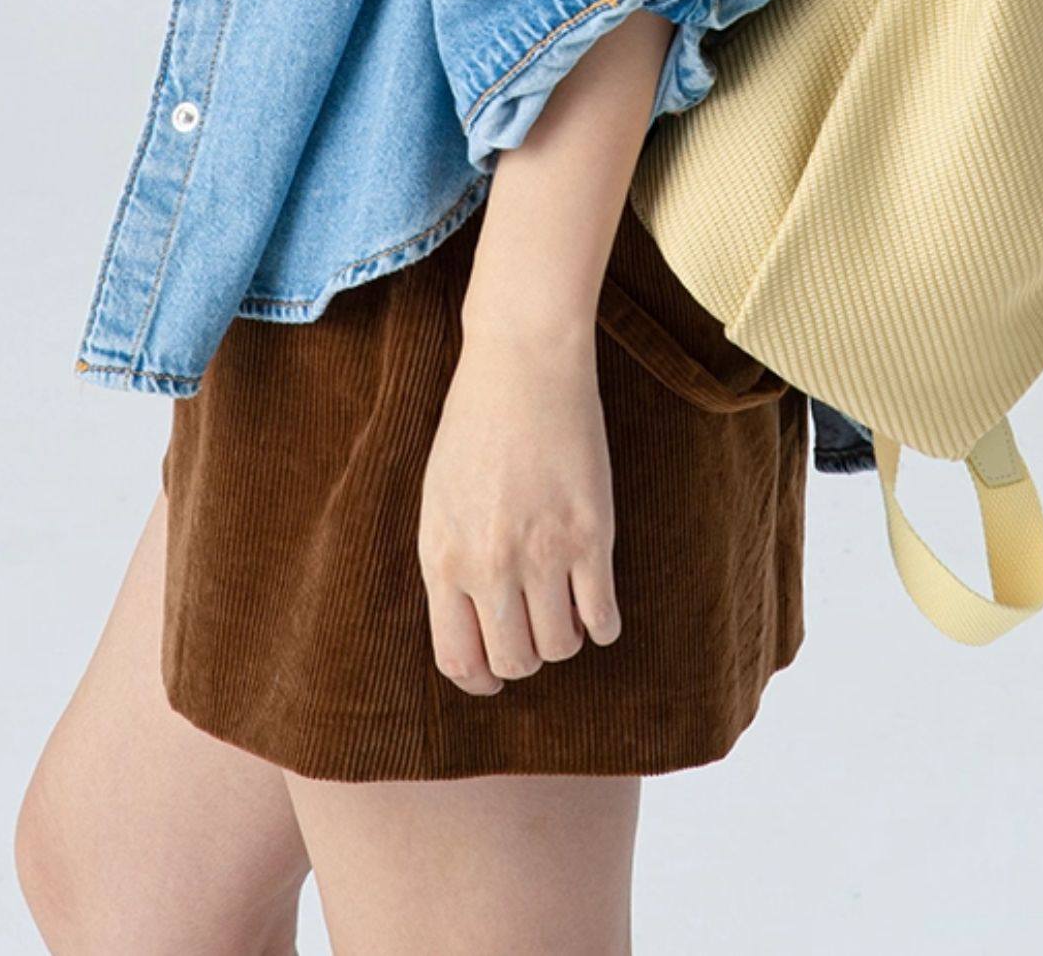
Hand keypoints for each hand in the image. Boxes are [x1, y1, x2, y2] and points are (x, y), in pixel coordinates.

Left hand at [417, 315, 622, 693]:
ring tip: (563, 606)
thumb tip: (471, 629)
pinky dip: (602, 624)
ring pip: (560, 647)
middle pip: (514, 661)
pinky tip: (596, 601)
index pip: (458, 659)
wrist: (524, 363)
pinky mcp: (591, 535)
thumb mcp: (439, 500)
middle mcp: (490, 564)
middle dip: (525, 656)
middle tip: (534, 631)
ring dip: (563, 637)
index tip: (494, 674)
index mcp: (443, 557)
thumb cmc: (476, 426)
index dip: (480, 679)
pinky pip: (603, 619)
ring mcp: (543, 552)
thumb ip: (450, 565)